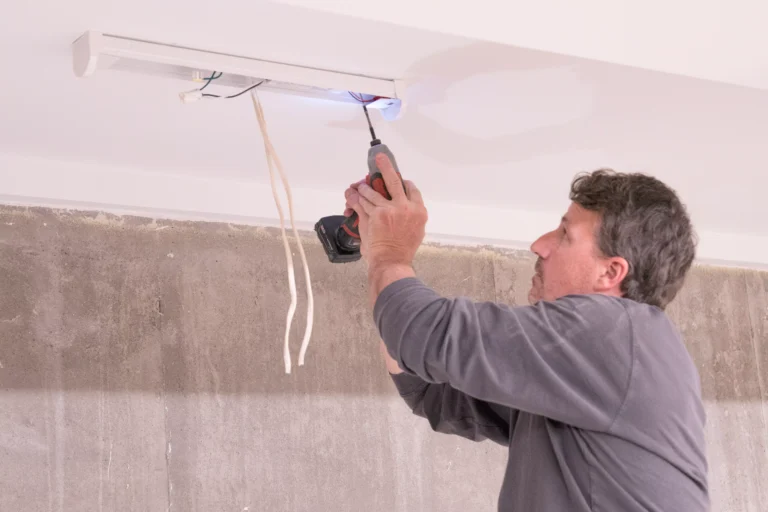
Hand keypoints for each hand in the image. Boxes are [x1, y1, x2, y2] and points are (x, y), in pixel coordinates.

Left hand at [344, 153, 427, 267]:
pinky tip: (351, 194)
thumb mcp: (416, 231)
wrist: (392, 261)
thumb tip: (403, 206)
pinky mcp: (374, 214)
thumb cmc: (403, 250)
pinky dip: (354, 198)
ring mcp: (389, 209)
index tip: (397, 179)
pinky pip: (362, 202)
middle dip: (385, 166)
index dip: (402, 182)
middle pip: (394, 181)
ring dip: (364, 188)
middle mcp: (405, 207)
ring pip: (373, 192)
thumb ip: (411, 215)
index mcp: (418, 211)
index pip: (411, 189)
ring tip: (358, 186)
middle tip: (379, 157)